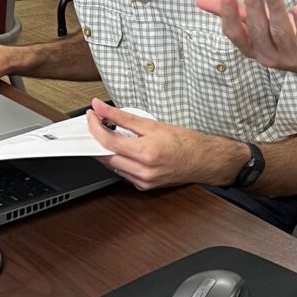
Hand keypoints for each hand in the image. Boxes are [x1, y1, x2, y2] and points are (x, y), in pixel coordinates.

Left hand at [84, 101, 243, 189]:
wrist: (204, 160)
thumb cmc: (186, 142)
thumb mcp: (153, 124)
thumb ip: (123, 117)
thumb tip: (102, 109)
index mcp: (146, 152)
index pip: (109, 141)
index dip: (95, 127)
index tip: (92, 115)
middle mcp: (144, 171)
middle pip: (106, 156)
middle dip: (97, 140)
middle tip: (96, 125)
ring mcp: (143, 181)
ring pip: (112, 167)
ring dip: (107, 151)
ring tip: (109, 136)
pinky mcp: (145, 187)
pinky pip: (123, 174)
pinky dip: (119, 161)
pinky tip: (123, 151)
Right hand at [194, 0, 296, 78]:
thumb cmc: (284, 37)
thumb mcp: (256, 24)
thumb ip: (232, 11)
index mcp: (251, 47)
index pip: (235, 33)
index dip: (229, 15)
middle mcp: (267, 55)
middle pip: (257, 30)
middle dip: (253, 5)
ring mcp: (289, 57)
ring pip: (280, 33)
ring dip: (275, 10)